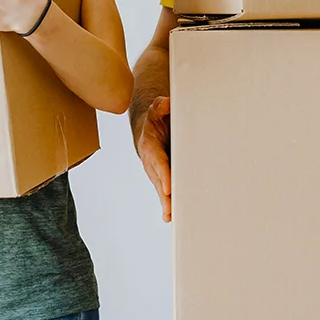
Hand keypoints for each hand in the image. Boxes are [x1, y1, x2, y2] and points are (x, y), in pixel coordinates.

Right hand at [135, 96, 171, 221]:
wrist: (149, 130)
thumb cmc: (157, 119)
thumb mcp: (158, 109)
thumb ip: (162, 106)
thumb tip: (167, 103)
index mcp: (150, 145)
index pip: (158, 161)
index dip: (163, 174)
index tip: (169, 187)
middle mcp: (151, 161)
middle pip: (158, 180)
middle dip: (164, 194)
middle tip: (170, 206)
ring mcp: (156, 171)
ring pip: (161, 189)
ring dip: (166, 203)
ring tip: (170, 216)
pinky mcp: (162, 177)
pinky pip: (164, 191)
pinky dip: (167, 203)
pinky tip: (170, 216)